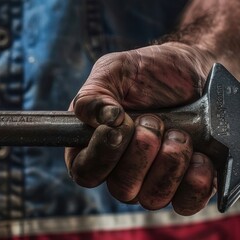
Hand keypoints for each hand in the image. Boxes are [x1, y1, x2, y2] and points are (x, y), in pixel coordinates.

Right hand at [65, 42, 215, 215]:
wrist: (194, 71)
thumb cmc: (148, 72)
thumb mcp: (115, 71)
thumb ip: (94, 94)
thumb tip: (98, 118)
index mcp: (93, 147)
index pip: (85, 172)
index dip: (101, 155)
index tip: (119, 125)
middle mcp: (119, 171)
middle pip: (121, 189)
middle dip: (141, 153)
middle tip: (153, 120)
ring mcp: (152, 182)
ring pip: (152, 199)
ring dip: (169, 163)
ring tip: (178, 134)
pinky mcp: (185, 186)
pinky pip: (186, 203)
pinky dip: (194, 180)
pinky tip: (198, 154)